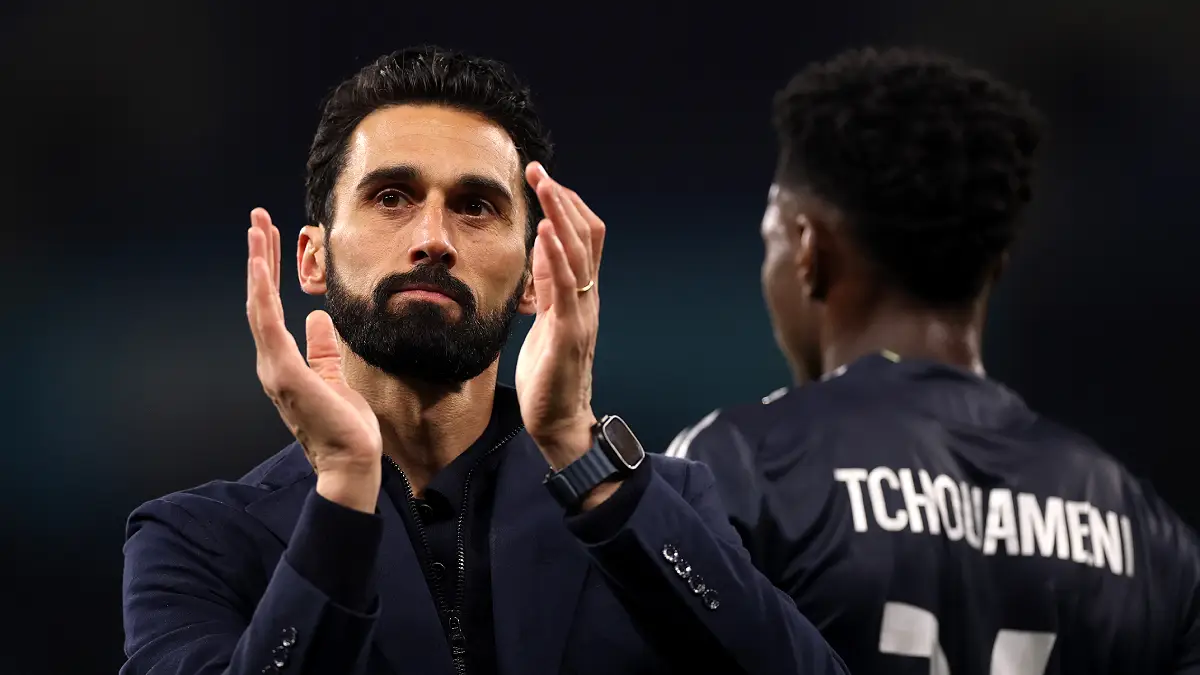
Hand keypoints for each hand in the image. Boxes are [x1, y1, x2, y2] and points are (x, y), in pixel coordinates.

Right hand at [246, 208, 382, 512]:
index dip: (269, 270)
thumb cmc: (345, 426)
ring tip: (256, 229)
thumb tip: (315, 318)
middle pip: (259, 299)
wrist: (352, 462)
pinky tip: (261, 266)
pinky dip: (262, 294)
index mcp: (284, 361)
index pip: (271, 307)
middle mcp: (272, 362)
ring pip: (258, 305)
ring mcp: (275, 368)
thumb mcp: (336, 376)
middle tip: (256, 218)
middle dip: (259, 256)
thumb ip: (322, 349)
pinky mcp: (286, 374)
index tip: (270, 237)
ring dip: (257, 264)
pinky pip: (269, 326)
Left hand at [515, 164, 606, 469]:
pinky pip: (566, 288)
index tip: (543, 179)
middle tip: (538, 170)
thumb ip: (548, 287)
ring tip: (544, 185)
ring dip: (560, 216)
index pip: (585, 238)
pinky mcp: (569, 333)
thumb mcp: (547, 320)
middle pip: (585, 236)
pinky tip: (546, 232)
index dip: (567, 206)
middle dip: (561, 199)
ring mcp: (582, 314)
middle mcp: (589, 298)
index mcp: (582, 294)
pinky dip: (557, 256)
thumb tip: (541, 250)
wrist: (560, 421)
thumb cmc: (550, 375)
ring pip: (578, 254)